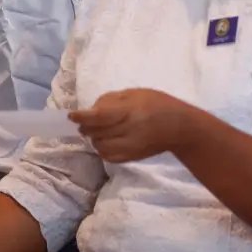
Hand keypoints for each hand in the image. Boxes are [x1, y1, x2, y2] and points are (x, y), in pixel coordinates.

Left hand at [69, 88, 196, 162]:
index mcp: (130, 112)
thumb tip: (90, 110)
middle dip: (86, 127)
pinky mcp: (131, 157)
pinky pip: (108, 156)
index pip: (100, 117)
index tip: (72, 115)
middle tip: (85, 121)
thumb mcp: (134, 93)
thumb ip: (111, 100)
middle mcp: (129, 131)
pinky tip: (107, 141)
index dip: (82, 117)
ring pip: (100, 147)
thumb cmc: (158, 104)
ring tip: (98, 131)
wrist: (180, 127)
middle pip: (96, 133)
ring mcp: (130, 147)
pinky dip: (102, 149)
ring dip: (94, 138)